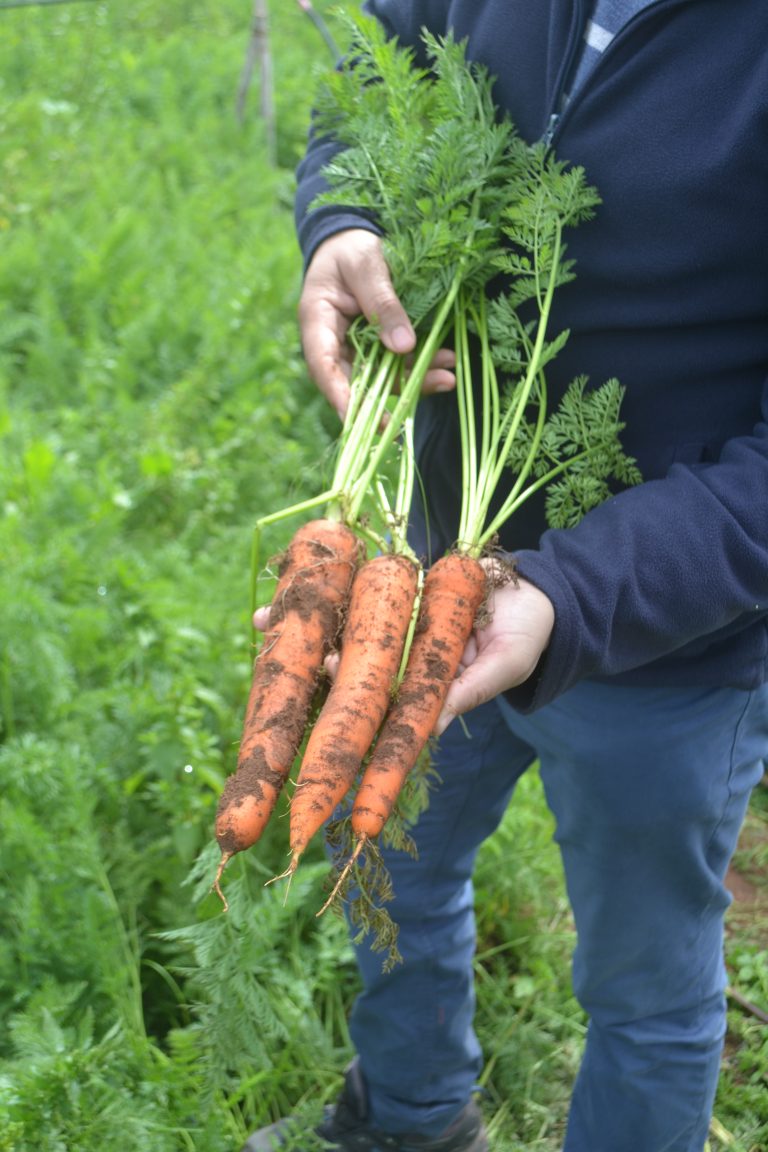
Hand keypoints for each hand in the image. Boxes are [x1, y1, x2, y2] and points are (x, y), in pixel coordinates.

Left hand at [253, 569, 554, 734]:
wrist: (533, 593)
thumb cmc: (525, 637)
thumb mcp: (505, 664)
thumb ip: (470, 689)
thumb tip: (434, 724)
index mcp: (420, 687)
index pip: (377, 703)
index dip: (346, 707)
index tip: (324, 684)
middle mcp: (397, 662)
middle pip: (344, 672)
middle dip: (307, 670)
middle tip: (279, 664)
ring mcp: (390, 629)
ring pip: (337, 635)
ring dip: (300, 632)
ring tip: (262, 624)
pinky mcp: (389, 595)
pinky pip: (349, 595)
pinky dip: (317, 593)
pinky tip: (283, 591)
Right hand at [299, 228, 455, 419]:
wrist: (354, 238)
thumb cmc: (351, 247)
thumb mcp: (367, 265)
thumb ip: (382, 303)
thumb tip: (403, 347)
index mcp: (317, 322)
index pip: (324, 367)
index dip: (341, 397)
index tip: (360, 420)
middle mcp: (334, 342)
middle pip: (356, 380)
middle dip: (387, 396)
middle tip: (416, 409)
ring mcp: (356, 347)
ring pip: (382, 376)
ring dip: (414, 380)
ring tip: (448, 378)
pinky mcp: (377, 346)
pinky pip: (398, 363)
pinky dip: (421, 365)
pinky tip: (447, 361)